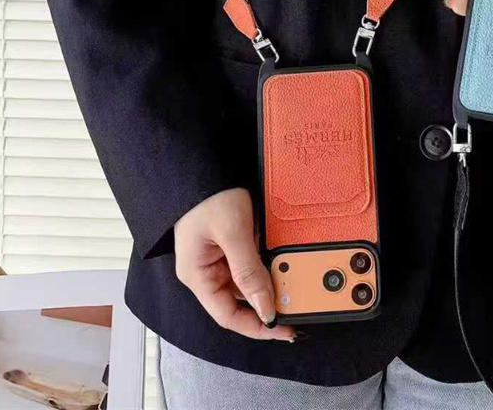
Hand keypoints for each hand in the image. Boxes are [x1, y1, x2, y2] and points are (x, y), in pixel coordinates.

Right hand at [174, 188, 294, 340]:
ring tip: (292, 284)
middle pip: (239, 301)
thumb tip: (265, 308)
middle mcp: (206, 271)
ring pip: (247, 282)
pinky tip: (280, 262)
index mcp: (198, 275)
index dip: (256, 326)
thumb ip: (249, 272)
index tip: (283, 328)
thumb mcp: (232, 232)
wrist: (204, 164)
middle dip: (266, 304)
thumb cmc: (208, 194)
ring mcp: (217, 257)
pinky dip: (266, 264)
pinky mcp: (228, 244)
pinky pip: (249, 263)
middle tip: (295, 306)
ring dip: (268, 283)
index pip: (227, 316)